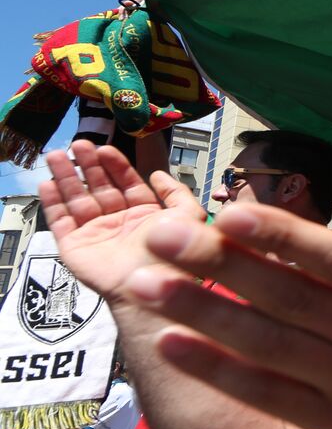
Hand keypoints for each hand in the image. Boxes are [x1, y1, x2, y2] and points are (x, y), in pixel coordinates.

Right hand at [38, 142, 205, 296]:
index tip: (104, 148)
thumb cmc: (176, 252)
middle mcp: (118, 223)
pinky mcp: (75, 247)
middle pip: (99, 187)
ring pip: (77, 199)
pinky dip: (52, 203)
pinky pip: (60, 222)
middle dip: (89, 166)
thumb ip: (176, 192)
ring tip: (56, 155)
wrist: (154, 284)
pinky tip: (46, 183)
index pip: (126, 183)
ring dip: (66, 177)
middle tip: (78, 144)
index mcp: (144, 215)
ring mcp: (96, 234)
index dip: (116, 165)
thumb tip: (158, 174)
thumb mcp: (187, 216)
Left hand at [117, 169, 331, 428]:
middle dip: (222, 267)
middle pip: (294, 300)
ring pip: (269, 346)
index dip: (285, 238)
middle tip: (160, 238)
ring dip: (202, 313)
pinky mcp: (324, 416)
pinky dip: (213, 368)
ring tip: (145, 283)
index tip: (227, 213)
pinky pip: (262, 391)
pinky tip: (167, 341)